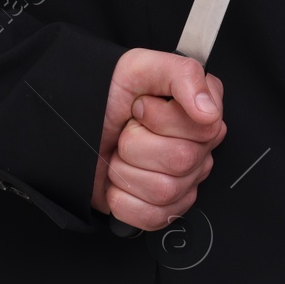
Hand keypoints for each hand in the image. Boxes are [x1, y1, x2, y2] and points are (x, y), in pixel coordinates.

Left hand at [92, 48, 226, 229]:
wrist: (74, 124)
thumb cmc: (108, 95)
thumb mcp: (140, 66)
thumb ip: (183, 75)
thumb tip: (209, 112)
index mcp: (202, 113)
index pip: (204, 128)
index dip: (160, 118)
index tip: (139, 107)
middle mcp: (199, 148)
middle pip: (181, 160)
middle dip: (137, 144)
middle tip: (126, 131)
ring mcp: (184, 182)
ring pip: (165, 190)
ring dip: (127, 171)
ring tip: (120, 155)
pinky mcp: (164, 209)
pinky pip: (154, 217)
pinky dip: (125, 201)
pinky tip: (119, 181)